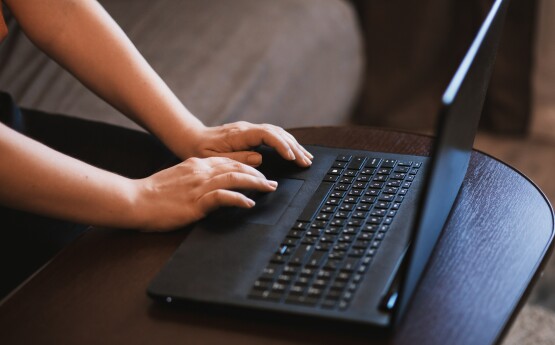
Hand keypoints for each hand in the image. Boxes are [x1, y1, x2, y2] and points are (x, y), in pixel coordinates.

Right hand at [132, 157, 276, 231]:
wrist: (135, 199)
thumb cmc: (153, 193)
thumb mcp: (178, 178)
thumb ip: (195, 177)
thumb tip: (211, 184)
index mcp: (196, 165)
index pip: (229, 161)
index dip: (247, 167)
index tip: (259, 174)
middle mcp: (201, 171)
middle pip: (236, 167)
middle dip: (257, 175)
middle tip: (271, 183)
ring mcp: (199, 186)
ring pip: (235, 178)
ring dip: (255, 183)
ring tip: (268, 189)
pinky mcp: (196, 202)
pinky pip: (223, 197)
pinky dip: (238, 199)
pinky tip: (248, 204)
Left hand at [186, 122, 312, 166]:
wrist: (191, 138)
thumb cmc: (200, 150)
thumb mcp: (214, 159)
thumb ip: (237, 159)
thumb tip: (259, 158)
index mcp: (239, 134)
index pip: (267, 135)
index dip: (281, 145)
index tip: (291, 157)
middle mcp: (247, 128)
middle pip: (277, 133)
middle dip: (294, 147)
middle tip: (306, 162)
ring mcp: (250, 130)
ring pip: (277, 133)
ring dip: (293, 145)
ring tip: (306, 158)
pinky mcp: (251, 134)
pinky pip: (273, 136)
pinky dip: (286, 144)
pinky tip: (293, 151)